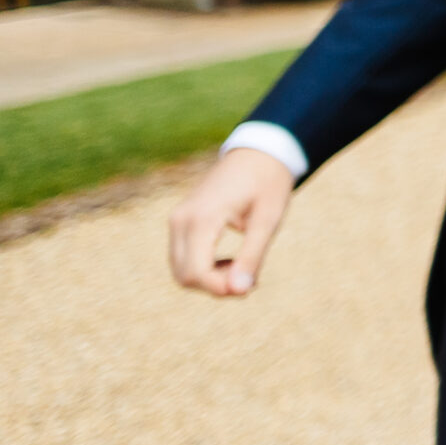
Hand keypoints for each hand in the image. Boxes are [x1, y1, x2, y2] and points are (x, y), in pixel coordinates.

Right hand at [167, 147, 294, 295]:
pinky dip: (203, 268)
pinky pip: (182, 257)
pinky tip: (231, 260)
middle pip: (185, 276)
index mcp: (202, 218)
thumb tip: (238, 291)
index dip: (221, 288)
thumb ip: (252, 256)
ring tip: (244, 266)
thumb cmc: (268, 183)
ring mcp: (177, 219)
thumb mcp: (267, 220)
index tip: (251, 286)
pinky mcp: (180, 221)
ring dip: (209, 279)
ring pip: (181, 270)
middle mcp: (181, 220)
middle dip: (216, 286)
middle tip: (251, 277)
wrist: (259, 152)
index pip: (196, 272)